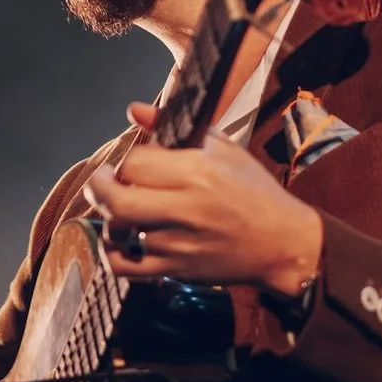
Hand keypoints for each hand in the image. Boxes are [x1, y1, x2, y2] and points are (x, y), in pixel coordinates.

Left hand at [85, 102, 323, 296]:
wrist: (282, 243)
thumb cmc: (253, 192)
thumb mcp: (224, 149)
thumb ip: (176, 128)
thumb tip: (134, 109)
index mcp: (199, 173)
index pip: (136, 162)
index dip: (128, 161)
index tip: (137, 163)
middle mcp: (186, 209)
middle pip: (116, 199)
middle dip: (99, 187)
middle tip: (103, 181)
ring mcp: (179, 244)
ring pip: (118, 232)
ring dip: (111, 219)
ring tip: (122, 210)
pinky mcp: (176, 271)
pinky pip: (125, 268)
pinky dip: (112, 254)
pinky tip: (121, 241)